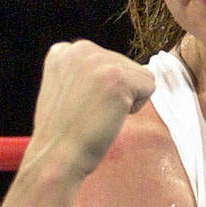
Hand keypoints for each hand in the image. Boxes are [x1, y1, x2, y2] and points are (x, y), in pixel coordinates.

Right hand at [26, 41, 155, 181]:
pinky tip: (110, 116)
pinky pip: (150, 85)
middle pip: (125, 64)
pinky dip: (136, 106)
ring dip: (127, 98)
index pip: (107, 60)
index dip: (101, 88)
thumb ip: (85, 73)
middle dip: (116, 92)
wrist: (56, 158)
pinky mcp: (117, 77)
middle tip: (90, 113)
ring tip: (98, 114)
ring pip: (140, 74)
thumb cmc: (63, 134)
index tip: (80, 106)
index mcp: (64, 51)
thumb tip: (121, 74)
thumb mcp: (65, 88)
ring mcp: (98, 61)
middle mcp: (80, 48)